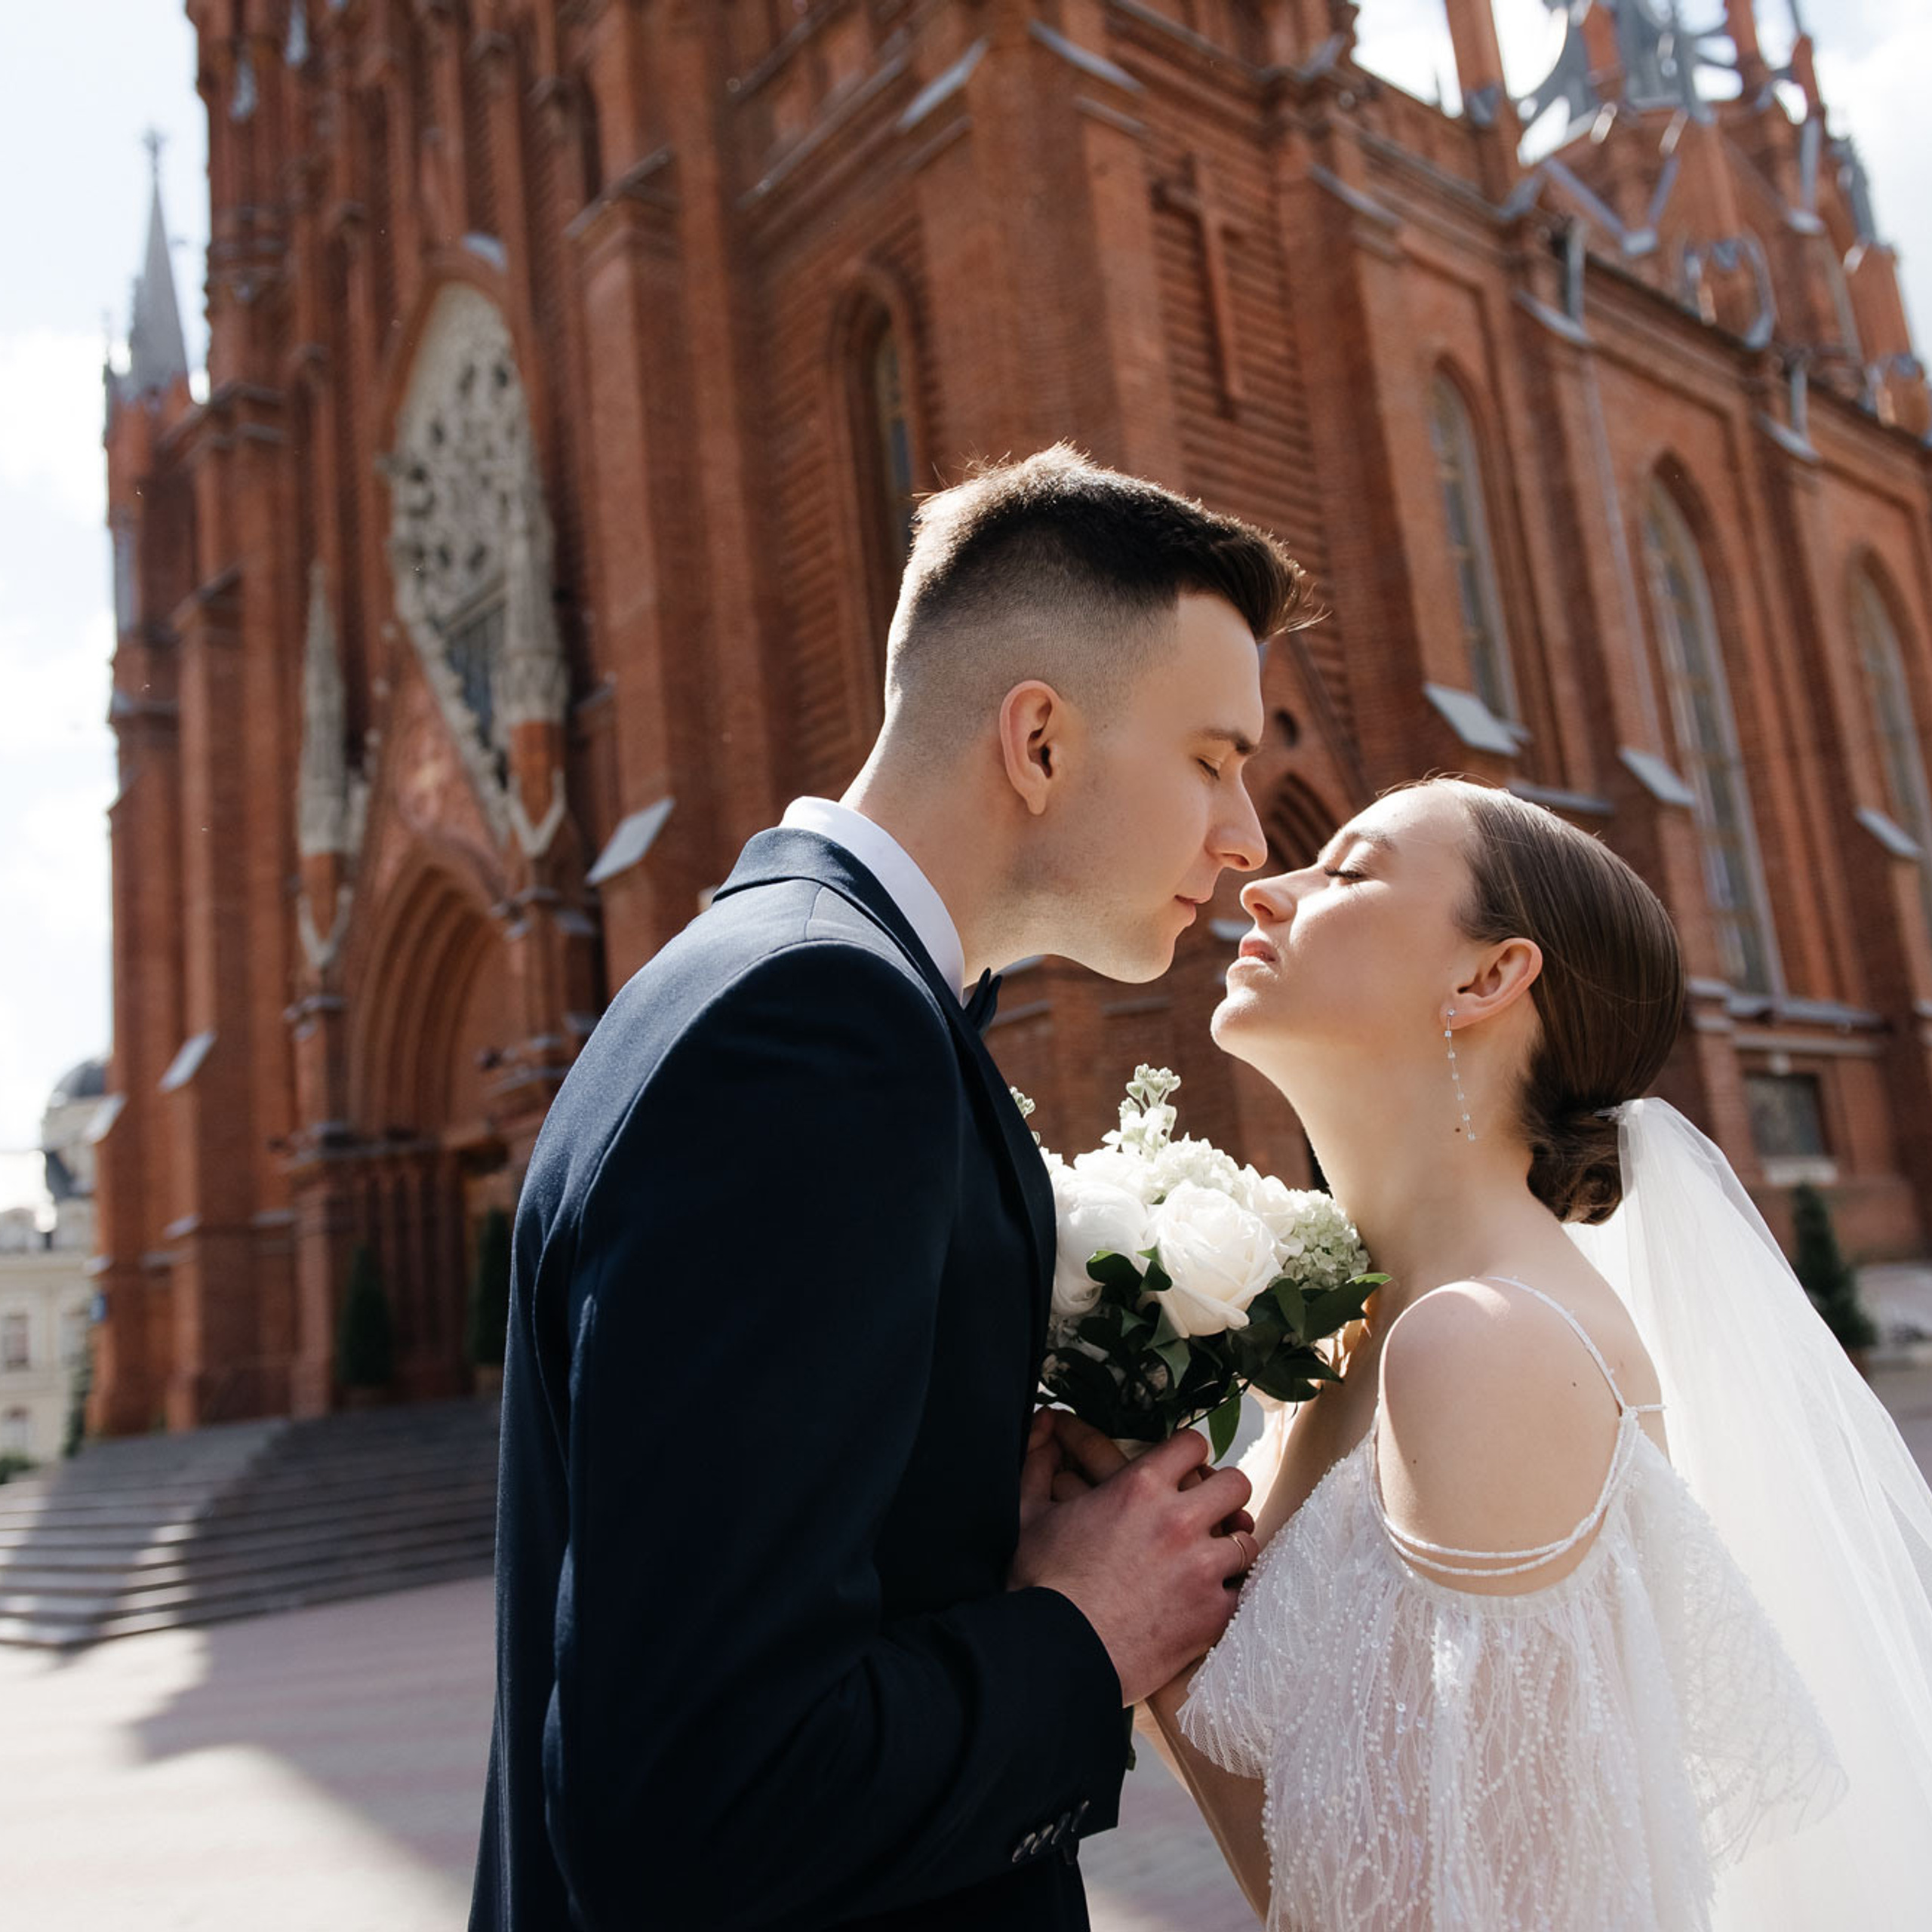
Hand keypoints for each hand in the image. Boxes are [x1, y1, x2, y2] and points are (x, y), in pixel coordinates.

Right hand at [1008, 1425, 1252, 1705]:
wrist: (1057, 1653)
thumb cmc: (1041, 1584)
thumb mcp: (1031, 1513)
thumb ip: (1038, 1461)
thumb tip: (1041, 1422)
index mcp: (1140, 1486)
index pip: (1193, 1444)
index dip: (1189, 1456)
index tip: (1183, 1473)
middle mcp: (1180, 1519)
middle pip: (1236, 1484)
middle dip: (1223, 1496)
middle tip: (1206, 1514)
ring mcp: (1203, 1567)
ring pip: (1247, 1539)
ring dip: (1229, 1547)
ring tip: (1210, 1561)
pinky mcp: (1214, 1613)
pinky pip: (1244, 1591)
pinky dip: (1228, 1594)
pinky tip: (1208, 1600)